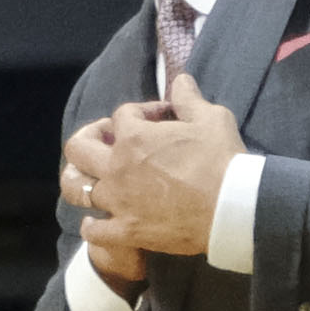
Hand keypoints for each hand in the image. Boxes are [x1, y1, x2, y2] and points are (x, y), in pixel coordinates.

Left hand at [66, 83, 238, 276]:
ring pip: (75, 190)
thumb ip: (189, 99)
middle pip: (78, 148)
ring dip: (78, 181)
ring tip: (89, 179)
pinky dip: (93, 227)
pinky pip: (94, 231)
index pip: (122, 115)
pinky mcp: (126, 230)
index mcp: (134, 137)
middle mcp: (116, 167)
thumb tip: (180, 78)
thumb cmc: (224, 160)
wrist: (233, 208)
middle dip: (88, 138)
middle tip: (105, 140)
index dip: (141, 111)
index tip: (160, 117)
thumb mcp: (212, 119)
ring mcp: (117, 201)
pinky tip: (97, 222)